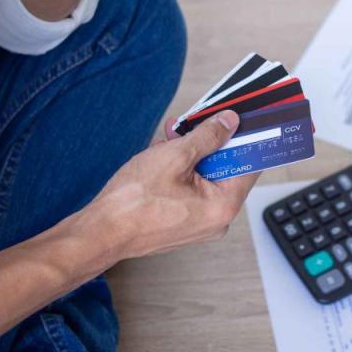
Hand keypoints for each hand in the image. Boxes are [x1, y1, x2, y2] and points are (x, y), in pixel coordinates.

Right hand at [82, 110, 260, 259]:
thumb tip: (228, 123)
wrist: (101, 232)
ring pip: (205, 177)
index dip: (243, 137)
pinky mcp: (184, 223)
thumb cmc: (133, 201)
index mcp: (223, 206)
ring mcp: (200, 224)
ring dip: (189, 155)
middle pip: (225, 169)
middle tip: (189, 125)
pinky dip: (181, 172)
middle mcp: (217, 220)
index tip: (237, 119)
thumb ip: (207, 136)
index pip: (249, 164)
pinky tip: (161, 160)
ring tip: (167, 143)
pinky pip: (192, 190)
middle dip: (207, 143)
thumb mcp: (175, 156)